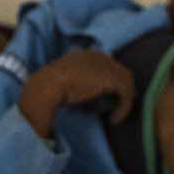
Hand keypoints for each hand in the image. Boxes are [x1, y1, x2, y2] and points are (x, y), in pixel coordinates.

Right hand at [18, 49, 134, 137]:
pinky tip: (113, 120)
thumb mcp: (62, 83)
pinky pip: (126, 94)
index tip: (105, 97)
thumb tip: (79, 100)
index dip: (107, 80)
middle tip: (115, 106)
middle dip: (119, 88)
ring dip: (122, 100)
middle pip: (118, 71)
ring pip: (125, 82)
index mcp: (84, 54)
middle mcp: (98, 55)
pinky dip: (123, 108)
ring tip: (114, 116)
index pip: (104, 64)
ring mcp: (106, 65)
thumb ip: (74, 85)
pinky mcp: (113, 78)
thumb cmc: (48, 89)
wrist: (47, 87)